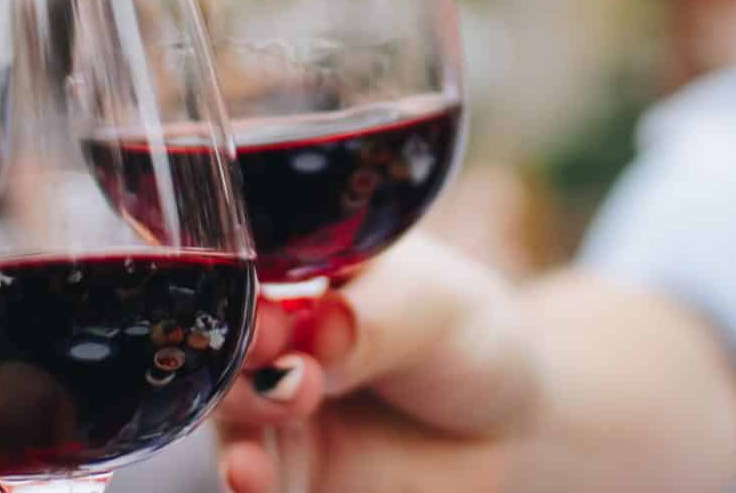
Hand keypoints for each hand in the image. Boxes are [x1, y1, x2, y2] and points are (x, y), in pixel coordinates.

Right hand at [215, 236, 542, 492]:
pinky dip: (244, 476)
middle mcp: (276, 336)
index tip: (273, 307)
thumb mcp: (432, 310)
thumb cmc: (467, 342)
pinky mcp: (287, 470)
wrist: (509, 432)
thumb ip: (373, 321)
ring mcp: (275, 405)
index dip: (248, 283)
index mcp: (299, 271)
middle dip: (246, 345)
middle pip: (226, 336)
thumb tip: (325, 322)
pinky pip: (250, 476)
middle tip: (280, 348)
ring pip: (229, 406)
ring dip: (245, 406)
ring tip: (290, 403)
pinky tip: (248, 475)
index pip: (249, 264)